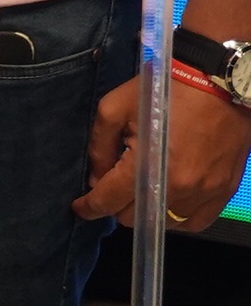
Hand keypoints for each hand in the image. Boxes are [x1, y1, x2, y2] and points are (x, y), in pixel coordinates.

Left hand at [83, 71, 250, 229]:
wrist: (217, 82)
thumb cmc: (163, 91)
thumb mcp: (114, 109)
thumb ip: (99, 147)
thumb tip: (96, 180)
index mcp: (146, 167)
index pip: (108, 202)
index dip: (88, 207)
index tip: (80, 208)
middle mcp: (177, 188)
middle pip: (134, 217)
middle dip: (118, 204)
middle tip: (117, 185)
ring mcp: (204, 192)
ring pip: (164, 223)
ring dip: (149, 210)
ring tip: (144, 188)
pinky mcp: (224, 190)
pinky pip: (196, 222)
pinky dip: (179, 217)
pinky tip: (170, 200)